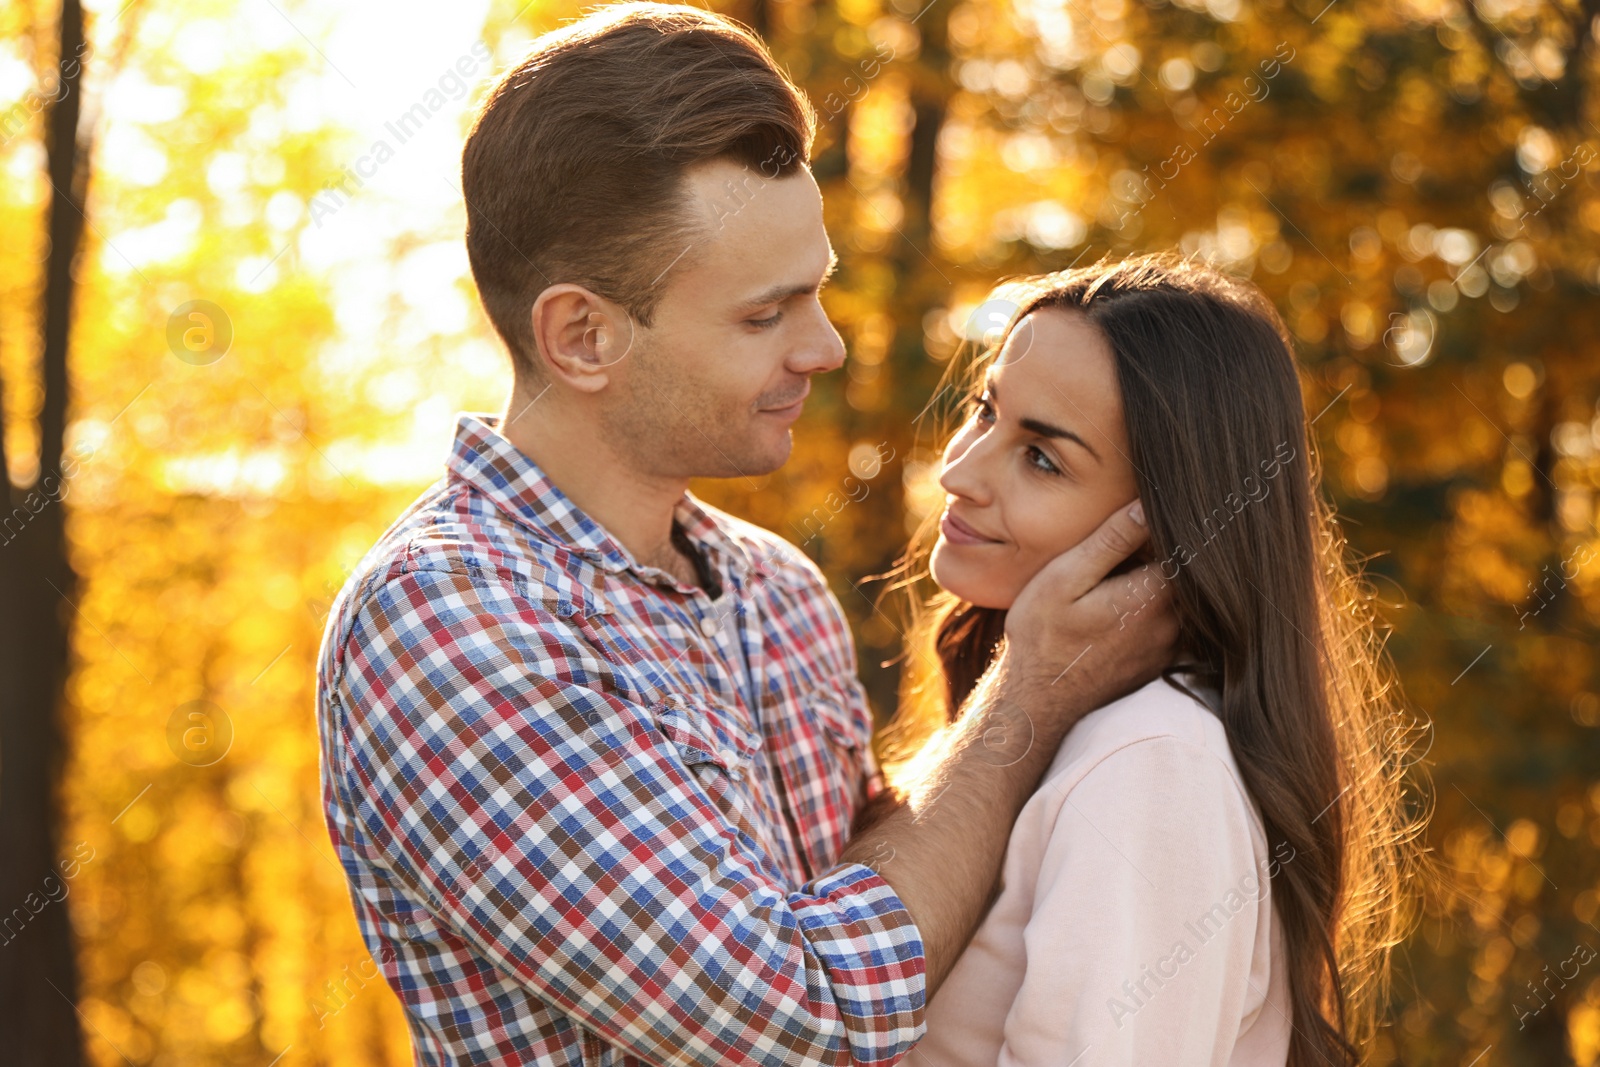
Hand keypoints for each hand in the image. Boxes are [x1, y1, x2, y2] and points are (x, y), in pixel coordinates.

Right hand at [1002, 500, 1177, 711]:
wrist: (1036, 698)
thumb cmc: (1042, 634)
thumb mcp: (1066, 577)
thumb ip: (1111, 541)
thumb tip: (1147, 505)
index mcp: (1152, 596)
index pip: (1185, 547)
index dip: (1169, 526)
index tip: (1151, 515)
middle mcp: (1171, 624)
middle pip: (1188, 574)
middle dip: (1167, 553)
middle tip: (1135, 541)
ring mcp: (1169, 647)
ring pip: (1183, 599)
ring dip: (1163, 582)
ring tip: (1127, 574)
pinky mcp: (1160, 661)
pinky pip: (1176, 624)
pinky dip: (1161, 608)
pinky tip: (1126, 603)